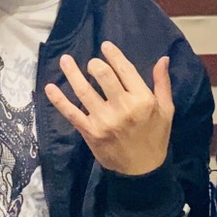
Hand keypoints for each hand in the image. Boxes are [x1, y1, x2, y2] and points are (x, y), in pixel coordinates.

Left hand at [43, 41, 173, 176]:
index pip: (125, 70)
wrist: (142, 171)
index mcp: (143, 100)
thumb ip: (162, 83)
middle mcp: (123, 108)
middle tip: (91, 63)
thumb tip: (163, 59)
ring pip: (84, 91)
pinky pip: (71, 113)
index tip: (105, 46)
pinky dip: (59, 100)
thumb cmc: (155, 137)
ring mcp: (104, 120)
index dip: (113, 55)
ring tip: (65, 60)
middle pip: (103, 76)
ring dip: (72, 73)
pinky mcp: (90, 132)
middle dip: (95, 65)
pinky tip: (49, 87)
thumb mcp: (166, 110)